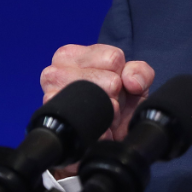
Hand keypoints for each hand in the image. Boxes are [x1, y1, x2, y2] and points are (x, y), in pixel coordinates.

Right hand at [40, 44, 155, 176]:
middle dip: (116, 95)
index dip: (121, 74)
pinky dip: (103, 131)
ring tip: (102, 114)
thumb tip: (131, 81)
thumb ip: (140, 72)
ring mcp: (50, 98)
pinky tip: (100, 130)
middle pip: (110, 81)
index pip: (112, 58)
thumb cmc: (114, 103)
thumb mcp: (133, 80)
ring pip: (101, 101)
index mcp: (70, 55)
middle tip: (108, 103)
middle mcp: (54, 72)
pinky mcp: (55, 123)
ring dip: (109, 113)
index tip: (114, 84)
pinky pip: (92, 125)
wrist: (105, 137)